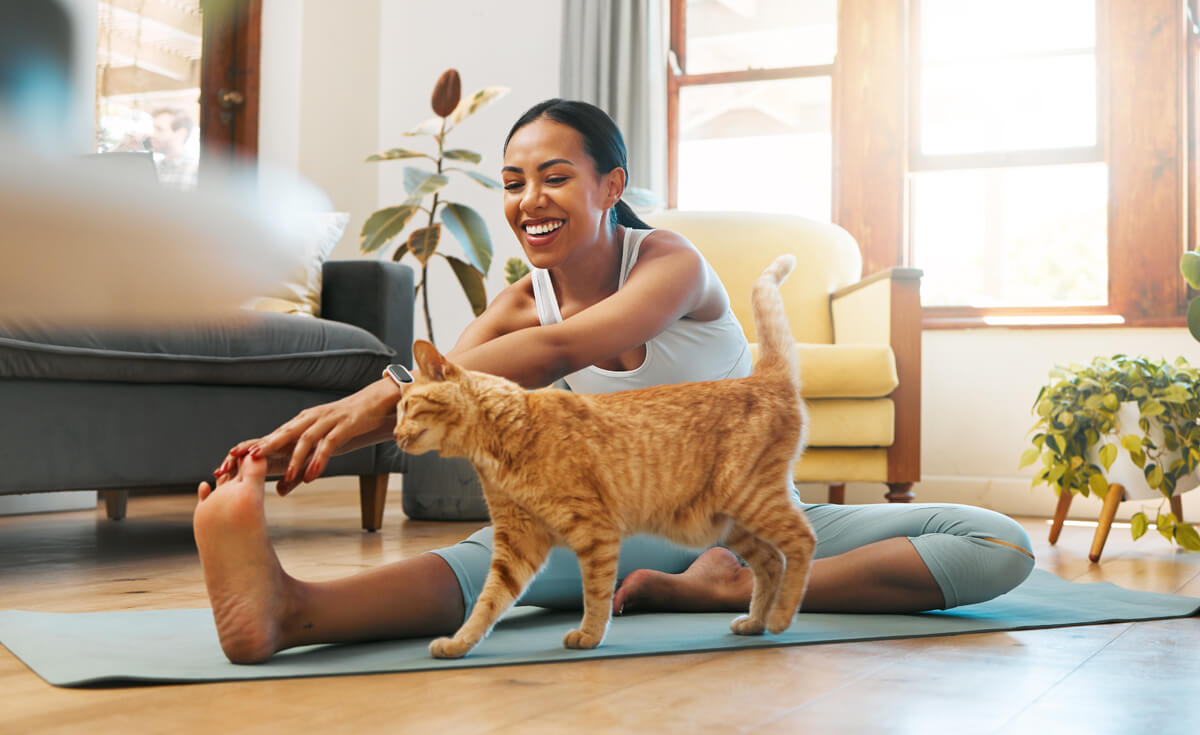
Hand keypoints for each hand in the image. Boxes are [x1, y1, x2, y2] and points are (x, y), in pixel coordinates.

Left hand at [213, 378, 401, 494]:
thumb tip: (280, 490)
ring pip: (305, 440)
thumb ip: (301, 467)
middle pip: (281, 434)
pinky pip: (329, 444)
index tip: (226, 461)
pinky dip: (320, 459)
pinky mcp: (344, 426)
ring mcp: (326, 421)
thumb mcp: (320, 445)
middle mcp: (309, 419)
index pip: (270, 436)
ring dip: (296, 460)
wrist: (375, 403)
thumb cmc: (345, 427)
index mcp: (299, 423)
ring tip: (288, 477)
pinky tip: (313, 474)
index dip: (248, 448)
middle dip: (262, 448)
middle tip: (244, 463)